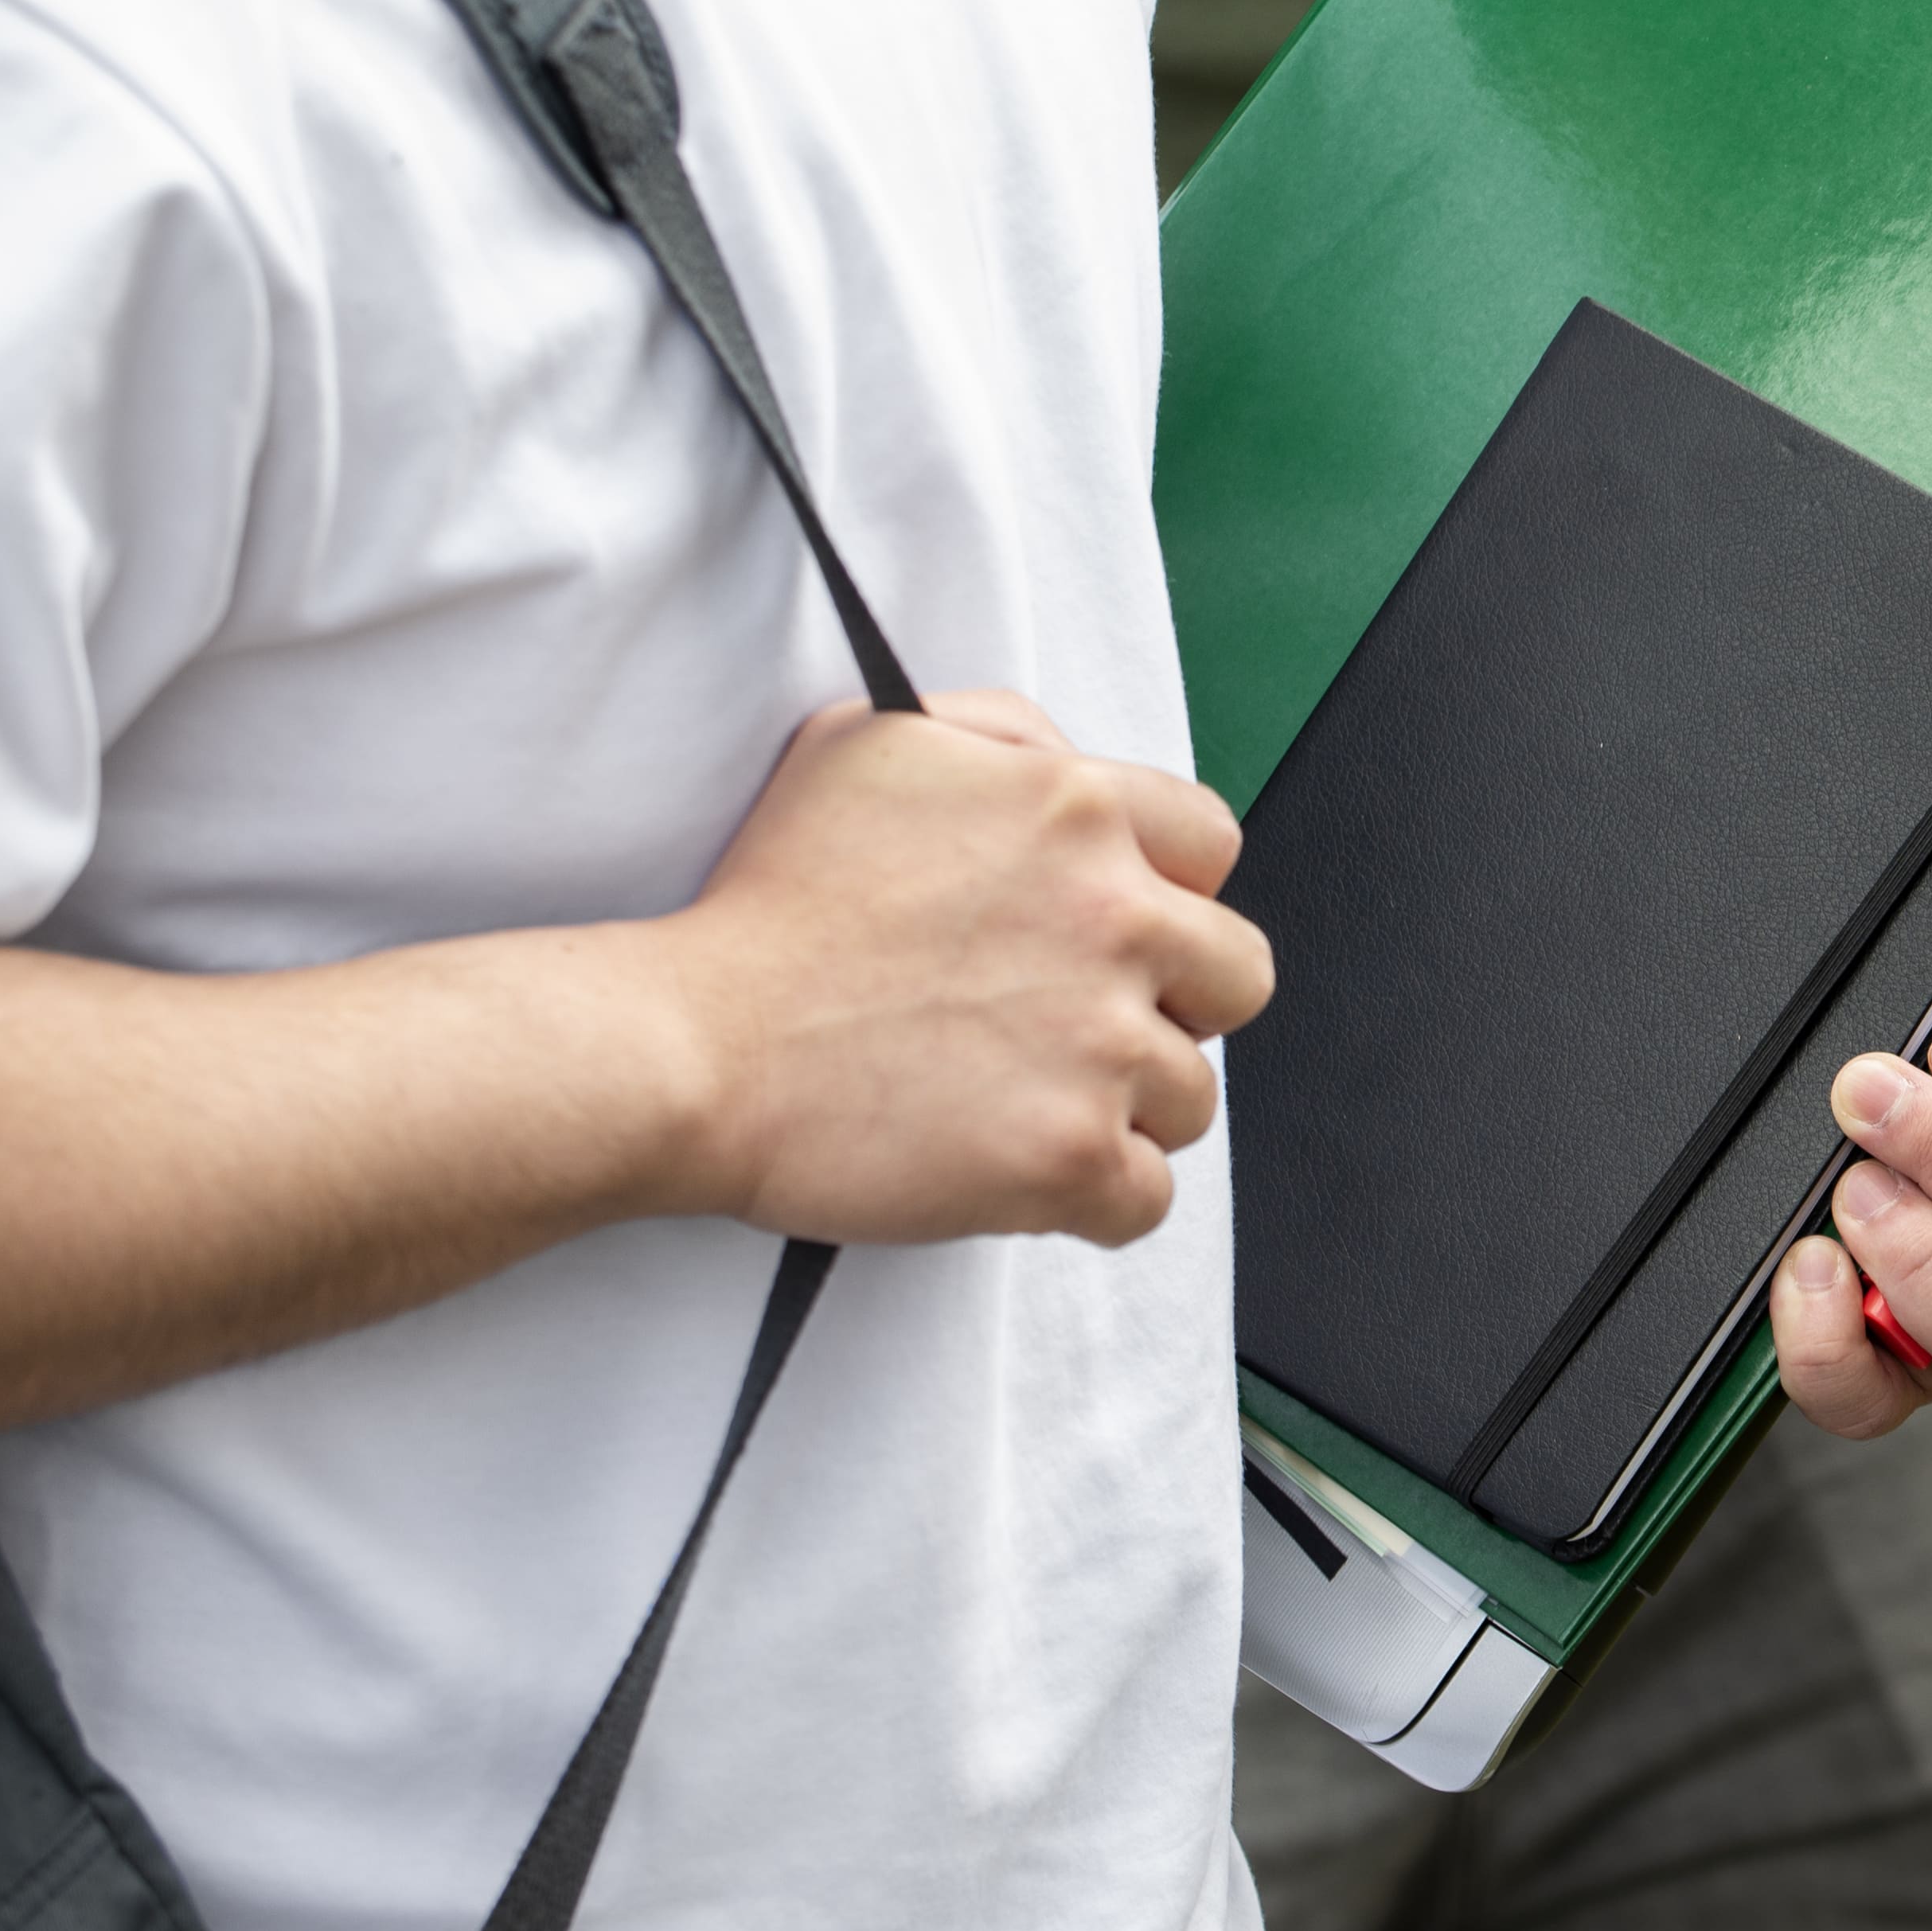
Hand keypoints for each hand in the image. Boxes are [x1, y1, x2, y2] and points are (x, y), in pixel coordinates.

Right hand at [649, 690, 1272, 1248]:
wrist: (695, 1046)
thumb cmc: (769, 903)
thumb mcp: (875, 741)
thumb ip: (1000, 732)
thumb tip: (1067, 760)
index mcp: (1077, 810)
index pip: (1211, 847)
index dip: (1165, 892)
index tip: (1109, 930)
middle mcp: (1114, 919)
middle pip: (1237, 977)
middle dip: (1172, 1004)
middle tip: (1077, 1024)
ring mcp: (1101, 1046)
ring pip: (1192, 1097)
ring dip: (1120, 1106)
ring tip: (1016, 1099)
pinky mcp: (1072, 1158)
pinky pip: (1147, 1198)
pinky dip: (1090, 1198)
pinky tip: (1014, 1167)